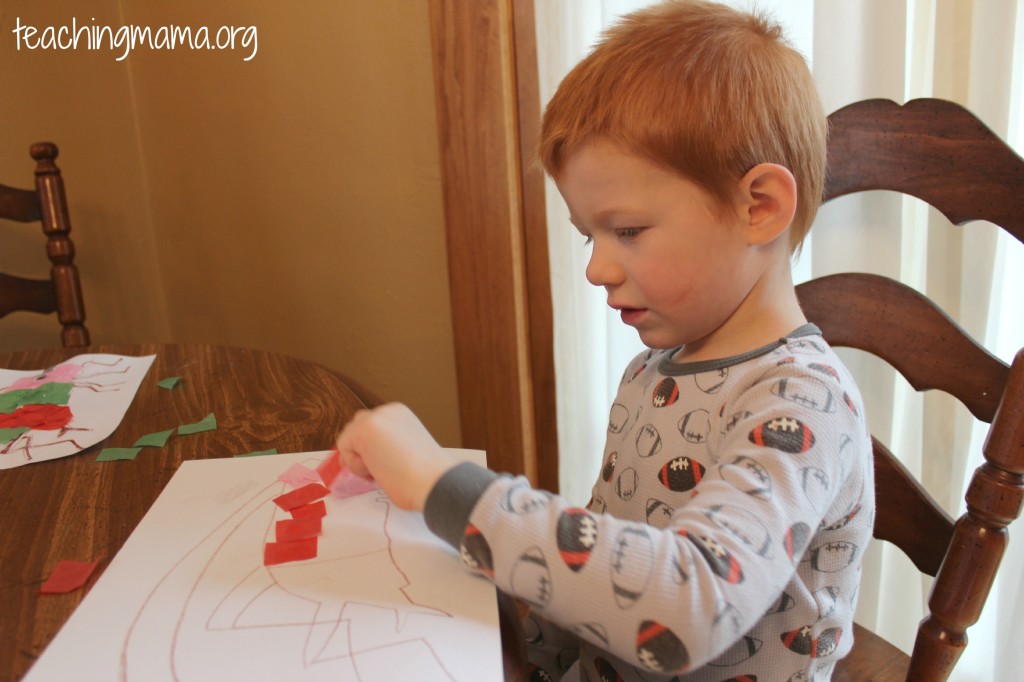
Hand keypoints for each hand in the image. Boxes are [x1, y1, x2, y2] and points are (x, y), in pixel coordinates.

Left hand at [334, 403, 456, 511]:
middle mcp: (388, 410)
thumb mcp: (404, 452)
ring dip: (360, 459)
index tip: (388, 464)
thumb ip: (384, 446)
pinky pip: (344, 449)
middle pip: (355, 428)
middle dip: (361, 451)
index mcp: (400, 415)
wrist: (433, 482)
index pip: (370, 427)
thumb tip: (361, 456)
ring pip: (348, 439)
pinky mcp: (364, 429)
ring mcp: (375, 417)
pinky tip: (378, 469)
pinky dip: (356, 466)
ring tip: (383, 470)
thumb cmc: (423, 477)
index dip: (371, 449)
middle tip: (382, 469)